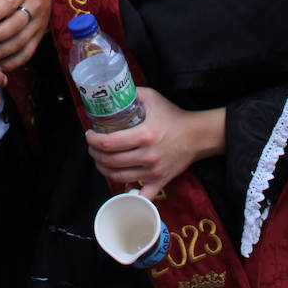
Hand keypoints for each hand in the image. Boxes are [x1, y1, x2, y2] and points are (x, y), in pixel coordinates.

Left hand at [84, 88, 225, 198]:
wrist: (197, 136)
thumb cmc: (173, 116)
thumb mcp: (152, 98)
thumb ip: (132, 93)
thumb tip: (111, 91)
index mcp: (144, 135)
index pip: (108, 143)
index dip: (93, 141)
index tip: (89, 135)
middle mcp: (147, 156)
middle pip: (110, 161)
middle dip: (95, 154)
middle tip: (92, 147)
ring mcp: (153, 172)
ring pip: (118, 177)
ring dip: (103, 169)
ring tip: (100, 160)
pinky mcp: (160, 181)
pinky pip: (141, 195)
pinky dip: (127, 192)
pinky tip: (120, 184)